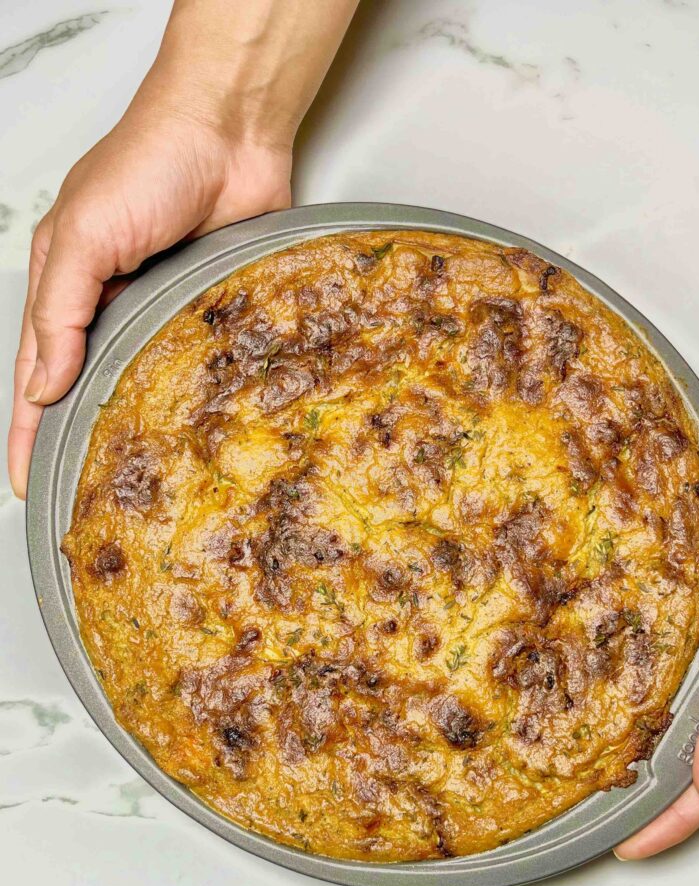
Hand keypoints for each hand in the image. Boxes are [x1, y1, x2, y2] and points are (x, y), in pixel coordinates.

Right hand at [8, 0, 358, 497]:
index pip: (36, 374)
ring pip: (143, 382)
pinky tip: (192, 430)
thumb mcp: (84, 237)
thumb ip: (61, 312)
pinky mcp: (211, 308)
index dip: (29, 430)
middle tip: (87, 496)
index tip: (28, 484)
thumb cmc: (148, 163)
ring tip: (139, 479)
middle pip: (89, 386)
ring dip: (138, 425)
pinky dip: (190, 396)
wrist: (229, 133)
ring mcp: (164, 307)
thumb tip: (44, 386)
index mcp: (66, 285)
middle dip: (82, 437)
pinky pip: (196, 362)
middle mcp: (112, 302)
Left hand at [616, 362, 698, 858]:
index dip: (683, 817)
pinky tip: (597, 668)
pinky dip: (634, 655)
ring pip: (675, 694)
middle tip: (591, 796)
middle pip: (697, 745)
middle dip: (651, 774)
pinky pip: (665, 637)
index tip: (632, 844)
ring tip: (580, 742)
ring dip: (636, 718)